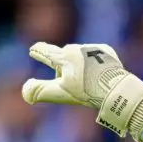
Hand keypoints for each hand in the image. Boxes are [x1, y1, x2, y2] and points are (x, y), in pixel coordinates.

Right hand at [21, 42, 142, 140]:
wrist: (117, 88)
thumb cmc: (87, 92)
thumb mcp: (60, 93)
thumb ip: (40, 91)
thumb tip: (25, 91)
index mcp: (63, 57)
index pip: (46, 52)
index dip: (38, 52)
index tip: (33, 49)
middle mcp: (76, 48)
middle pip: (63, 56)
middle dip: (62, 65)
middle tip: (67, 80)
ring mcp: (92, 48)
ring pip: (79, 55)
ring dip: (79, 64)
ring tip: (87, 81)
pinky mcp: (106, 51)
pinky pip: (95, 55)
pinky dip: (94, 62)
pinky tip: (98, 73)